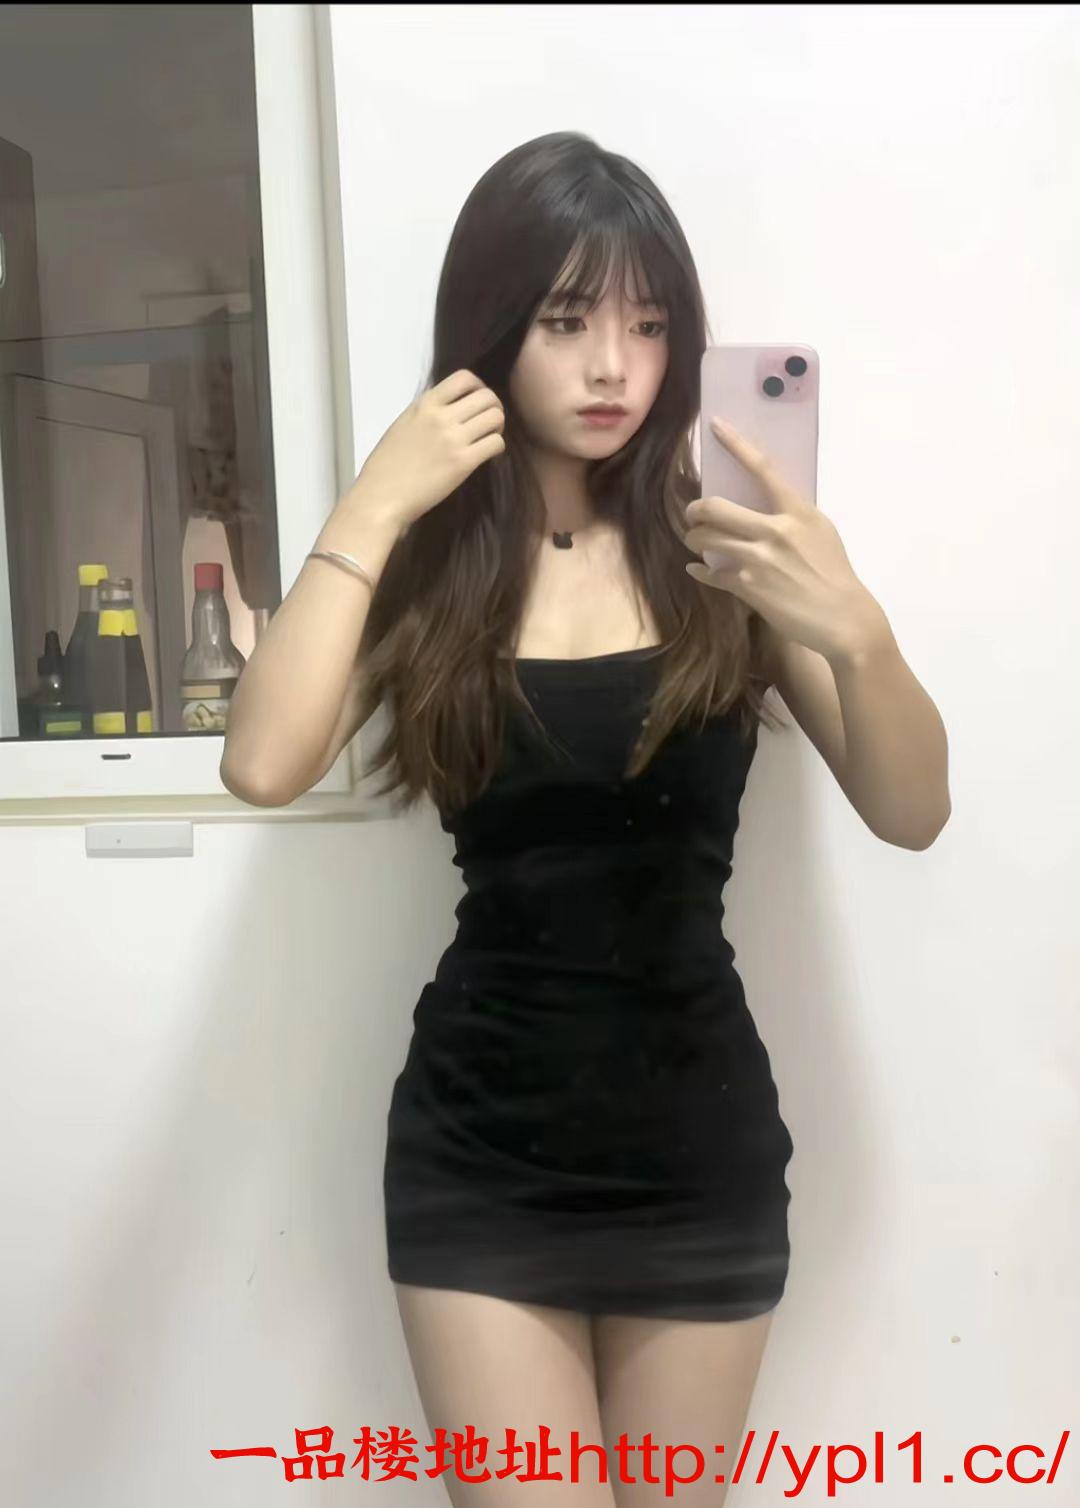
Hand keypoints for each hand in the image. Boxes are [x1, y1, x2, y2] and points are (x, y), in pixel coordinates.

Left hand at [683, 417, 883, 662]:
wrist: (843, 618)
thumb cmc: (834, 574)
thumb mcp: (821, 533)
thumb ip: (793, 516)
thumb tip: (767, 507)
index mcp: (797, 511)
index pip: (762, 469)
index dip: (735, 444)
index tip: (715, 425)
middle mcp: (775, 530)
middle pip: (715, 507)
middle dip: (695, 510)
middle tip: (693, 514)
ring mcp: (758, 559)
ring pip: (706, 539)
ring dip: (695, 539)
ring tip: (697, 541)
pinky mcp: (747, 587)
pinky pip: (711, 573)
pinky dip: (701, 571)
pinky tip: (697, 569)